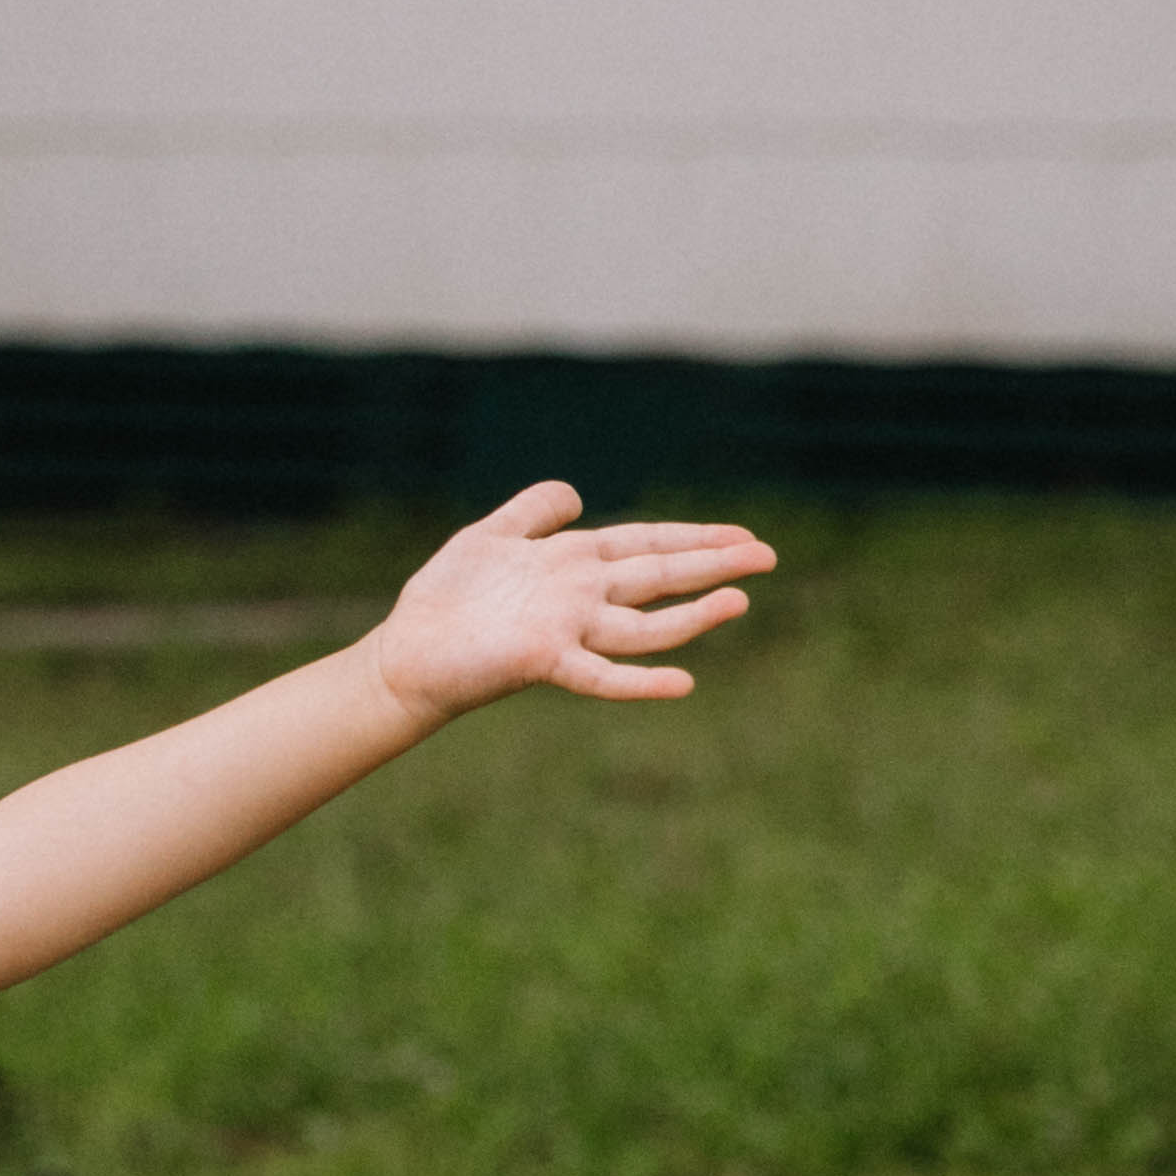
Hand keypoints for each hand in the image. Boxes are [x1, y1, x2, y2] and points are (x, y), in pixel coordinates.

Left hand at [369, 479, 772, 723]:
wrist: (406, 654)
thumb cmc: (447, 599)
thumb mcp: (491, 535)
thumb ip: (534, 512)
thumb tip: (575, 492)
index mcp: (573, 563)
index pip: (643, 543)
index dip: (691, 536)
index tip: (740, 534)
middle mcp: (579, 596)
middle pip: (656, 575)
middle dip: (711, 564)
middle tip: (768, 554)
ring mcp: (566, 630)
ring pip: (643, 624)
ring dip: (692, 615)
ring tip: (739, 600)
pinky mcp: (542, 660)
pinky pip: (599, 675)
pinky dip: (640, 683)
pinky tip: (684, 683)